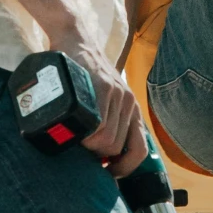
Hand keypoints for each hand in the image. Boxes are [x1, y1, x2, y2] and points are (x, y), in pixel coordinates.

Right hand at [52, 28, 147, 175]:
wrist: (75, 39)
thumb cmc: (83, 74)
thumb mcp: (102, 96)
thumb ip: (105, 119)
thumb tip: (95, 155)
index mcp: (131, 109)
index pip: (139, 150)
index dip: (125, 168)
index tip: (108, 173)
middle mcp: (128, 102)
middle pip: (116, 147)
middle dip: (97, 156)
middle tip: (80, 149)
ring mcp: (116, 93)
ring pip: (107, 138)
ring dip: (88, 145)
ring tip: (74, 138)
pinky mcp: (102, 85)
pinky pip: (98, 122)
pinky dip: (86, 132)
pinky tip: (75, 129)